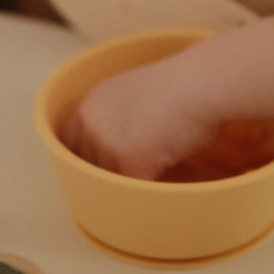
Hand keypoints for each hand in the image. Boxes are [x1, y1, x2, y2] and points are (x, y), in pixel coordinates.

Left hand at [59, 18, 273, 180]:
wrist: (204, 83)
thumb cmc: (186, 85)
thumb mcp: (137, 93)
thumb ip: (118, 117)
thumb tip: (122, 145)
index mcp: (91, 103)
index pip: (69, 141)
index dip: (85, 157)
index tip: (97, 167)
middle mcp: (91, 123)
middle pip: (87, 166)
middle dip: (108, 172)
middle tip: (133, 174)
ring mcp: (107, 144)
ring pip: (111, 181)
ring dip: (130, 181)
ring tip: (155, 174)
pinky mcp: (129, 163)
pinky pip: (133, 190)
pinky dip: (147, 190)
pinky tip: (164, 182)